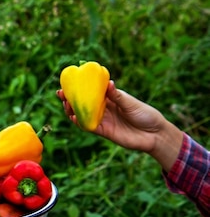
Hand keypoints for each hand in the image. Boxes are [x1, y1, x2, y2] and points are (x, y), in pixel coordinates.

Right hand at [57, 81, 182, 169]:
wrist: (155, 134)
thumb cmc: (146, 115)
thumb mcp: (131, 103)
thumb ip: (117, 96)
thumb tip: (108, 83)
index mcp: (110, 98)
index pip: (91, 91)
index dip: (79, 87)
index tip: (69, 82)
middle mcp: (104, 109)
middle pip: (83, 103)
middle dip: (70, 98)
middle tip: (61, 93)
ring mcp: (103, 120)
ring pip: (83, 114)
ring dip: (72, 110)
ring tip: (65, 104)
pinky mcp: (104, 131)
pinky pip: (88, 127)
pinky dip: (80, 122)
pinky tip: (73, 118)